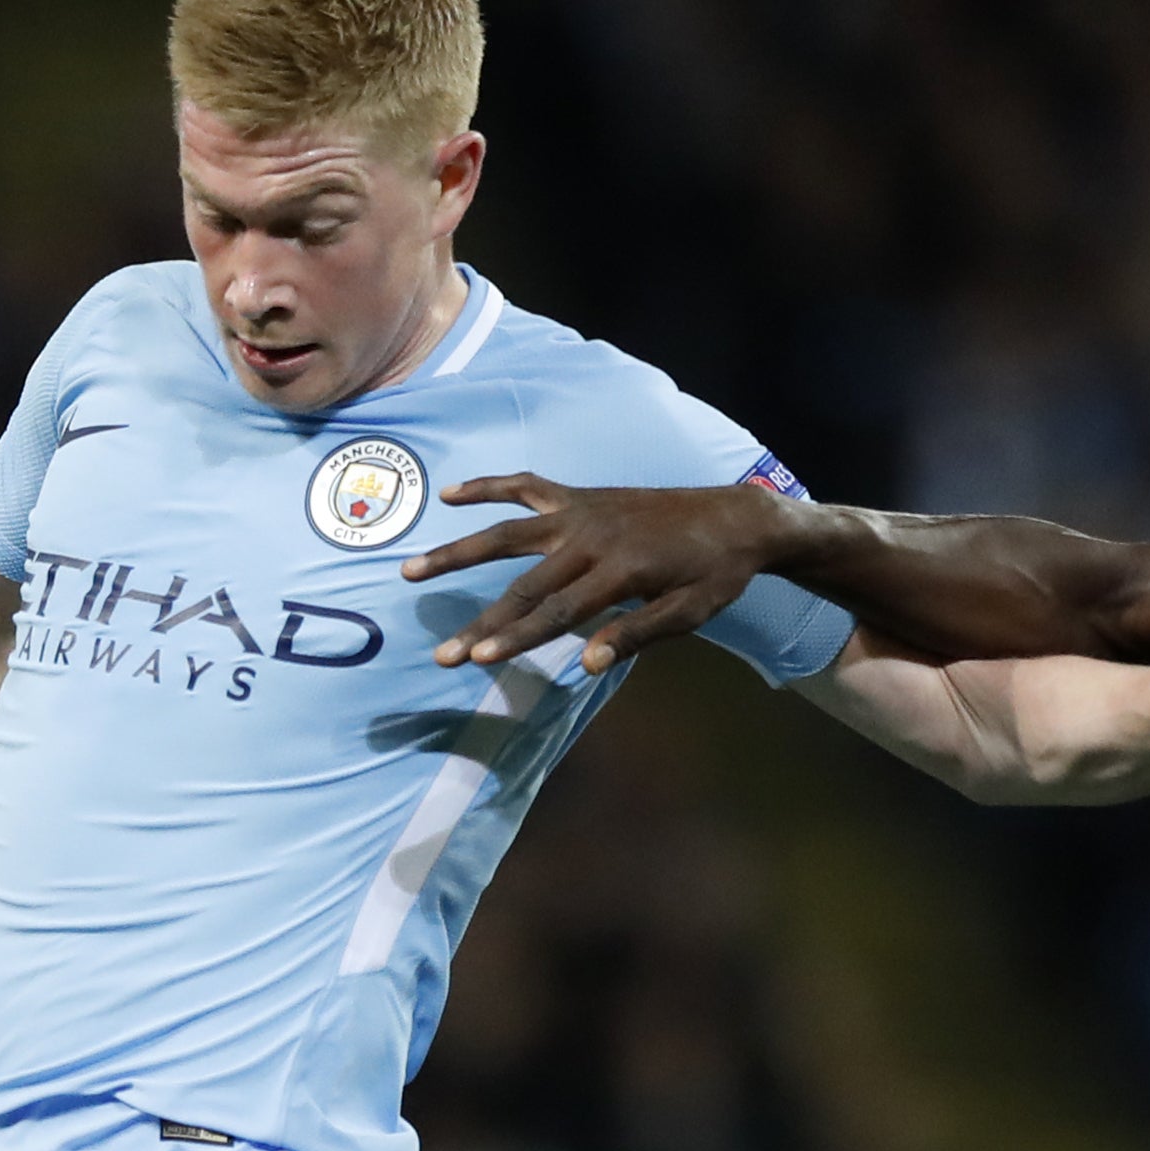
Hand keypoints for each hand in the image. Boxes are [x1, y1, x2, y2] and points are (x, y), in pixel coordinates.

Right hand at [399, 476, 782, 671]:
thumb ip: (636, 635)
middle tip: (442, 652)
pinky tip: (451, 494)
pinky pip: (525, 486)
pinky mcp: (579, 496)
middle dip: (481, 622)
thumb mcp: (689, 614)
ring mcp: (581, 511)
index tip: (477, 658)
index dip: (515, 638)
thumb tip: (585, 664)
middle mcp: (591, 537)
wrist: (737, 516)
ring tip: (412, 569)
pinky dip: (489, 487)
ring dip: (458, 551)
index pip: (556, 613)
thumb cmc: (715, 574)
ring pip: (507, 532)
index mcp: (620, 570)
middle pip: (524, 586)